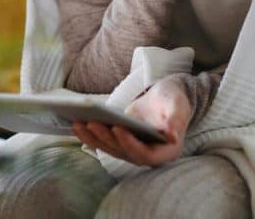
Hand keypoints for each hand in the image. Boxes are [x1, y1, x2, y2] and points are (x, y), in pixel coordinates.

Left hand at [71, 77, 191, 166]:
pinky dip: (90, 135)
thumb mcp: (178, 105)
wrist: (165, 99)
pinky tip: (77, 124)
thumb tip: (171, 135)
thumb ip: (176, 120)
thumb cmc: (174, 100)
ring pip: (111, 148)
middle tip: (91, 122)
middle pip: (123, 152)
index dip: (130, 143)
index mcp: (166, 151)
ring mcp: (133, 150)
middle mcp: (148, 155)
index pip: (145, 154)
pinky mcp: (121, 143)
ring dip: (93, 138)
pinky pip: (104, 142)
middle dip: (106, 138)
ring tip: (78, 122)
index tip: (117, 128)